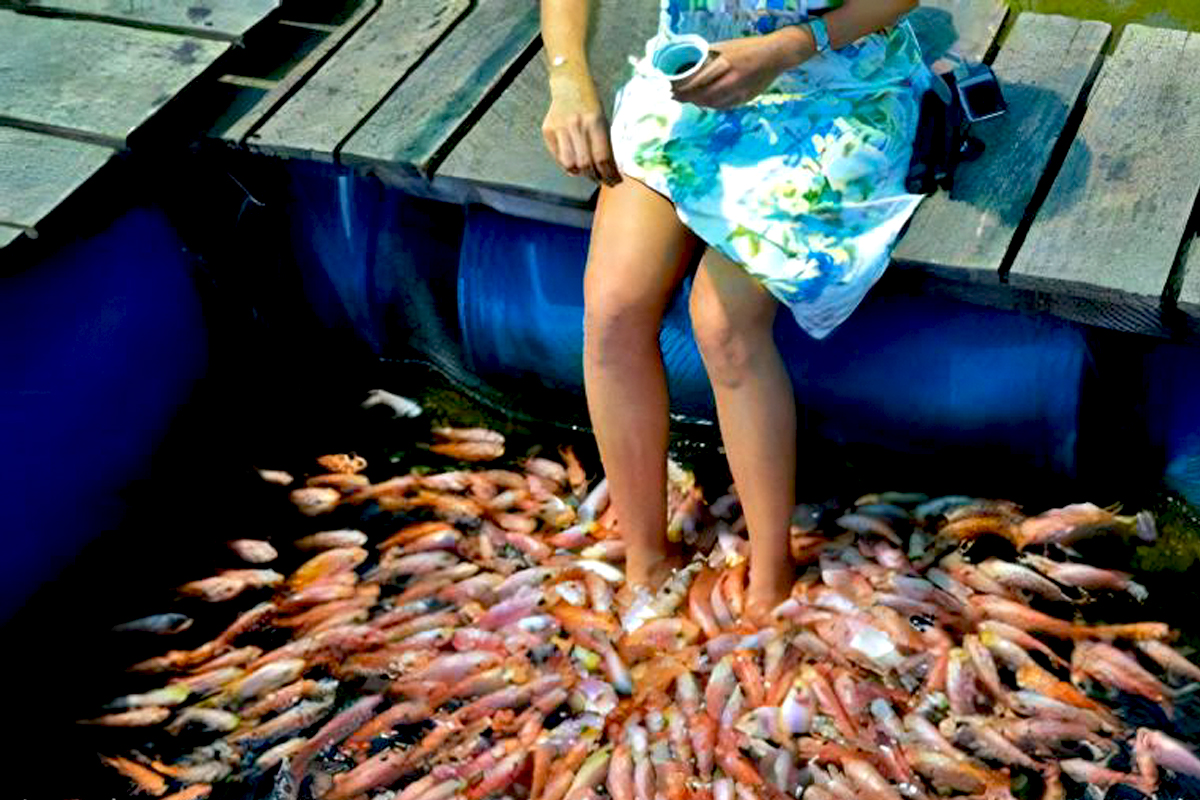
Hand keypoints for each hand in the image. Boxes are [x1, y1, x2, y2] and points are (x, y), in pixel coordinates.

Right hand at [541, 74, 621, 185]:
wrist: (569, 83)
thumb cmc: (591, 104)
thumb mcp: (603, 120)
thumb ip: (604, 143)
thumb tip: (608, 170)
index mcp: (594, 121)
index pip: (602, 157)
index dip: (609, 174)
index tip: (614, 181)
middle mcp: (576, 125)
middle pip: (585, 164)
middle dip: (596, 177)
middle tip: (602, 180)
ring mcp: (560, 128)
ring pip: (569, 164)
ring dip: (580, 173)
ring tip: (588, 173)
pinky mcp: (548, 130)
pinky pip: (558, 157)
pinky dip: (567, 165)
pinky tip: (575, 164)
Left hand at [672, 31, 807, 108]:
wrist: (776, 55)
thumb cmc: (750, 48)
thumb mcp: (727, 46)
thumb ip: (709, 55)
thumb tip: (690, 63)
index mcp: (726, 64)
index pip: (699, 81)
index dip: (684, 89)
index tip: (673, 90)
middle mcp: (732, 80)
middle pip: (704, 96)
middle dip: (688, 99)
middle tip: (677, 98)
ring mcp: (740, 92)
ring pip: (713, 104)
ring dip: (699, 103)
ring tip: (689, 100)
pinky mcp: (746, 99)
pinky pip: (724, 106)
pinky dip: (712, 105)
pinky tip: (705, 101)